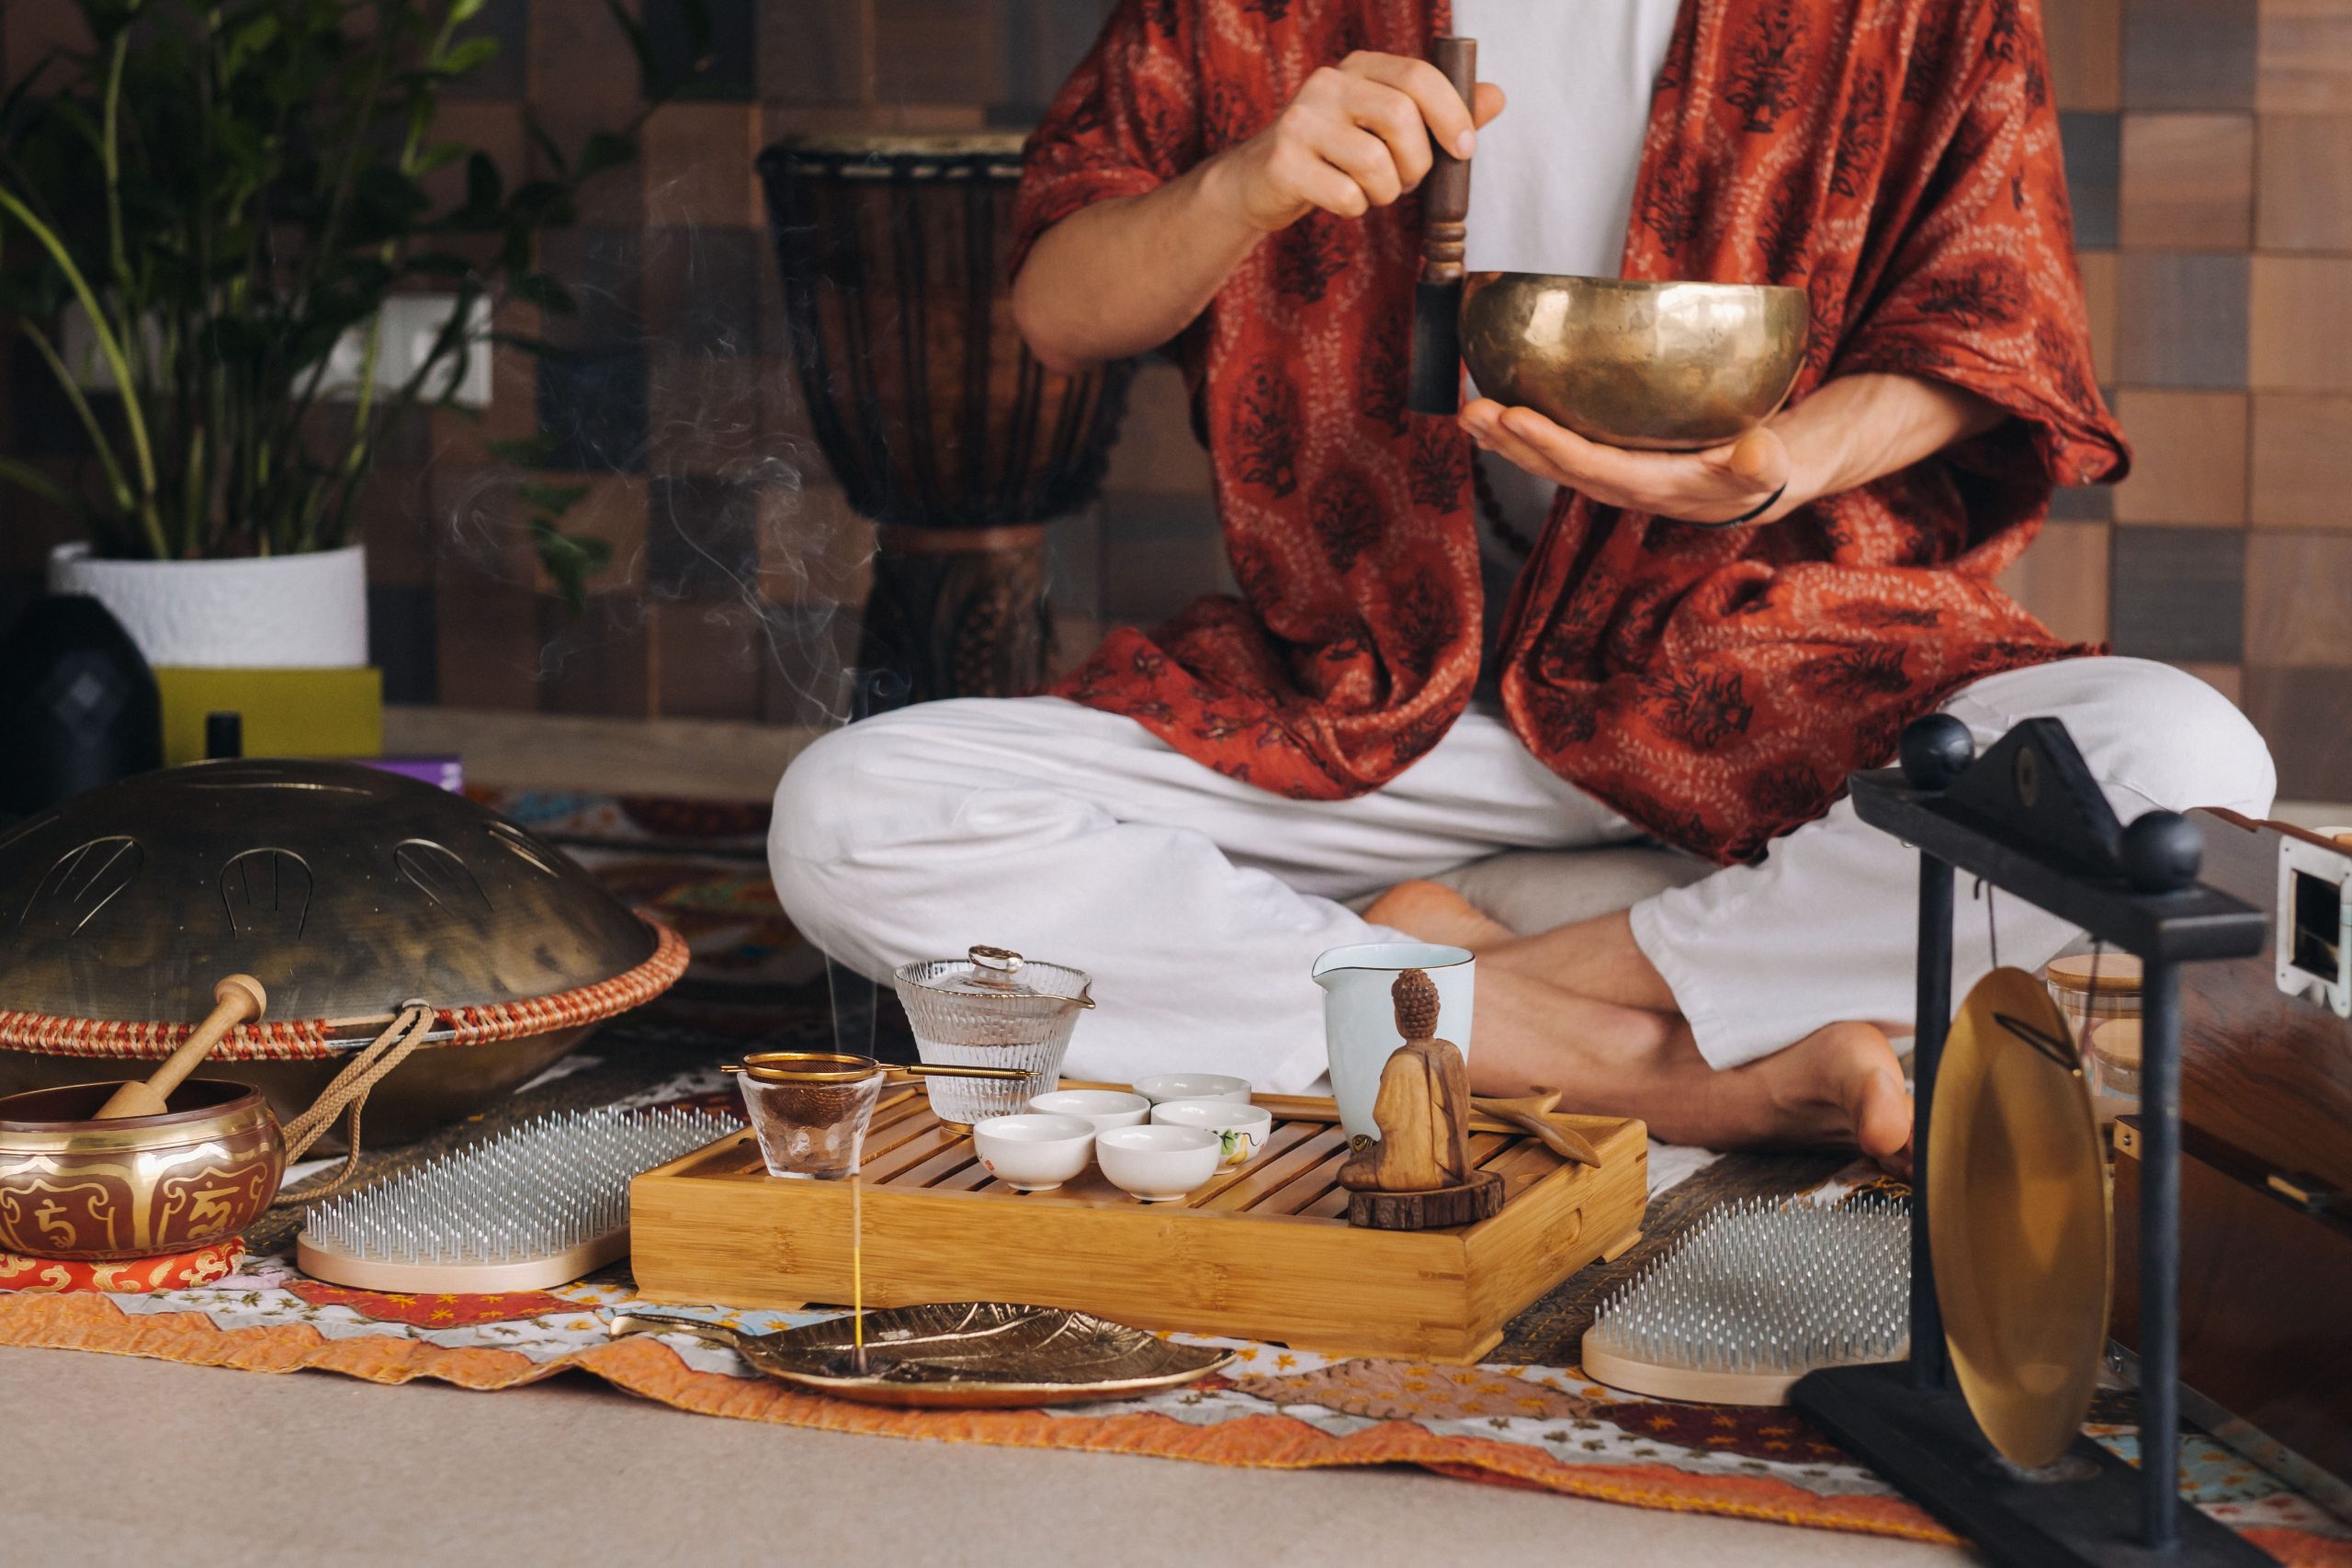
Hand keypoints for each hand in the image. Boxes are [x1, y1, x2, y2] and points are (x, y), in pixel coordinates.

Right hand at [1209, 53, 1505, 232]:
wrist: (1259, 182)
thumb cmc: (1334, 154)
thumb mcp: (1386, 127)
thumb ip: (1438, 113)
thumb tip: (1496, 96)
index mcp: (1359, 68)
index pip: (1418, 76)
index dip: (1451, 113)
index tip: (1464, 150)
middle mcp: (1327, 84)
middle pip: (1399, 117)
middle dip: (1417, 162)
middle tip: (1407, 181)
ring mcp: (1301, 122)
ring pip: (1374, 162)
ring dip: (1386, 192)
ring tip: (1370, 192)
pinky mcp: (1283, 162)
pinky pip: (1346, 195)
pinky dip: (1355, 208)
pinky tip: (1341, 200)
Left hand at [1459, 400, 1795, 525]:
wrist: (1752, 483)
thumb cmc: (1760, 467)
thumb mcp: (1770, 465)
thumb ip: (1761, 462)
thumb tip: (1758, 454)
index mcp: (1651, 485)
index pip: (1589, 465)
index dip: (1549, 444)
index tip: (1513, 416)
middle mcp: (1618, 484)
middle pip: (1553, 466)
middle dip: (1509, 440)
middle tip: (1471, 410)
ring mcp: (1606, 474)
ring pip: (1545, 459)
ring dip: (1502, 438)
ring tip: (1467, 412)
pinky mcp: (1603, 460)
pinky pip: (1552, 449)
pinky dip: (1518, 434)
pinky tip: (1489, 418)